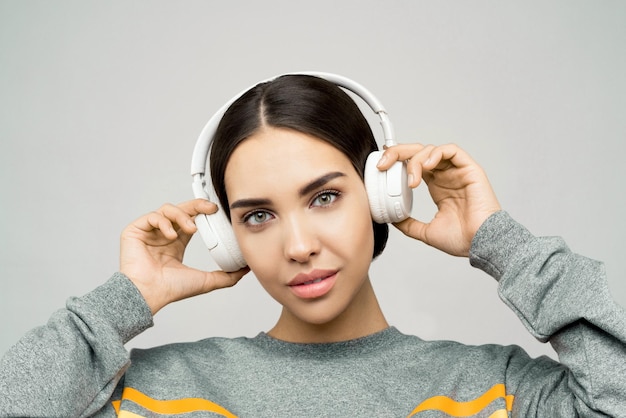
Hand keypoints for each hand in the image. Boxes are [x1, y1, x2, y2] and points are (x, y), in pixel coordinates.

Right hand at [120, 199, 248, 314]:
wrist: (148, 295)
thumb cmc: (171, 290)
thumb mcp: (206, 280)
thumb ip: (227, 276)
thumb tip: (246, 269)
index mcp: (177, 241)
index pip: (191, 218)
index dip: (203, 211)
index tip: (216, 210)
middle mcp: (163, 234)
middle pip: (181, 209)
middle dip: (196, 205)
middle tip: (210, 208)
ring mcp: (149, 231)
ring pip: (168, 209)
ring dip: (182, 216)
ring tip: (191, 229)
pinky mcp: (135, 230)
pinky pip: (152, 216)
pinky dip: (164, 223)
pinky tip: (171, 236)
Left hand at [377, 143, 500, 256]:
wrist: (480, 244)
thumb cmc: (463, 239)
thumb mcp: (426, 232)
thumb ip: (409, 224)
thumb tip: (392, 219)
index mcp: (437, 186)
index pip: (413, 165)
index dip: (397, 162)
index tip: (381, 168)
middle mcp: (446, 176)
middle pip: (419, 153)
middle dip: (399, 153)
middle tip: (385, 163)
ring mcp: (457, 171)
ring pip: (432, 150)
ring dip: (416, 160)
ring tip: (412, 180)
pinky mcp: (469, 169)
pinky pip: (452, 150)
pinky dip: (436, 153)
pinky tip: (428, 166)